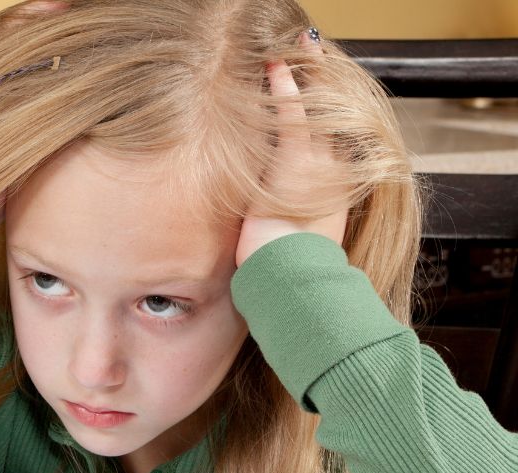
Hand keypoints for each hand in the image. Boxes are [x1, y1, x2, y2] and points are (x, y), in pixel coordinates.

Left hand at [235, 32, 348, 267]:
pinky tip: (276, 67)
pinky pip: (292, 115)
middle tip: (316, 53)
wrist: (293, 279)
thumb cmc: (293, 269)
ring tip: (300, 47)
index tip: (326, 94)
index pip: (340, 139)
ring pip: (318, 108)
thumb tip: (291, 230)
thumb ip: (302, 224)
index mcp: (342, 188)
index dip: (332, 112)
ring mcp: (319, 165)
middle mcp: (337, 171)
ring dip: (308, 75)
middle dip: (325, 82)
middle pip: (335, 115)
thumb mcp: (305, 243)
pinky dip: (284, 89)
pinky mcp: (295, 163)